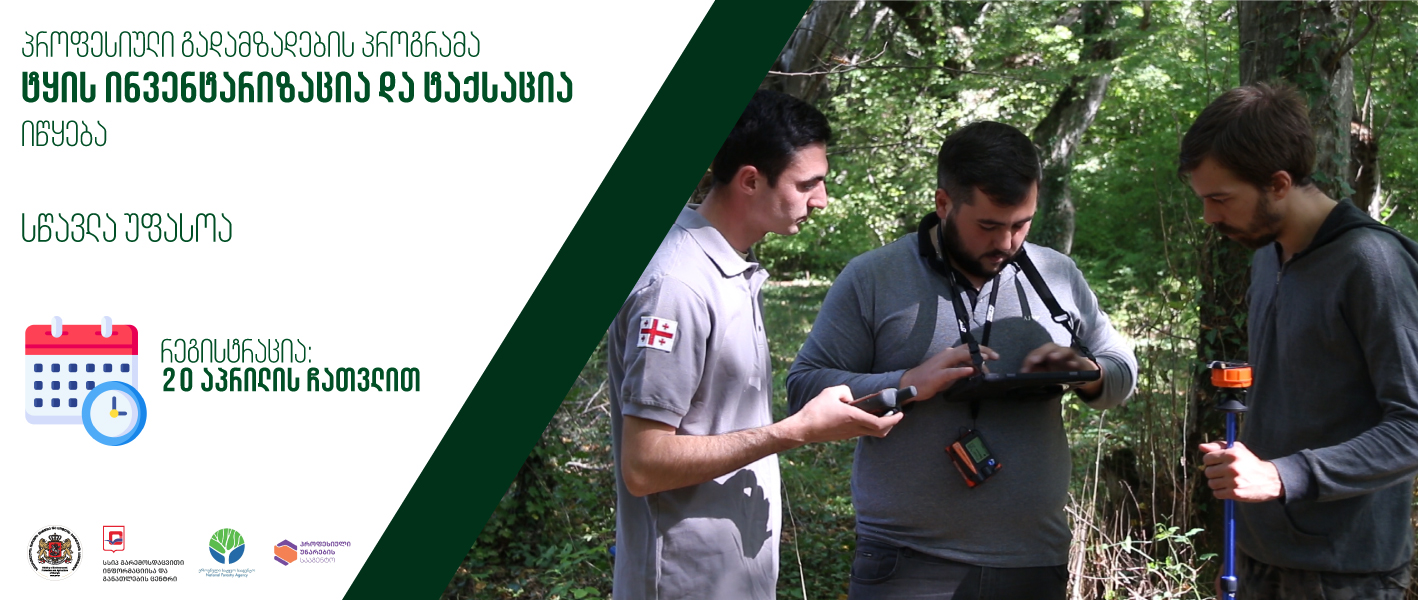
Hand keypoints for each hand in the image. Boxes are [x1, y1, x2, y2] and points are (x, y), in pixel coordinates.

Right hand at [779, 385, 903, 443]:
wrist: (803, 428)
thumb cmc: (816, 410)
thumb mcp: (831, 392)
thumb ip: (845, 391)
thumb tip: (850, 398)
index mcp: (854, 417)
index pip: (881, 423)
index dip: (894, 419)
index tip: (900, 413)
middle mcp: (854, 429)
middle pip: (881, 432)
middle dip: (891, 424)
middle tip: (893, 414)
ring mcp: (849, 434)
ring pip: (871, 433)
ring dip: (879, 425)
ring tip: (880, 413)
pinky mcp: (843, 436)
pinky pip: (861, 432)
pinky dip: (868, 426)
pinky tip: (863, 417)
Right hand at [900, 344, 995, 399]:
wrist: (910, 383)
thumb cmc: (929, 378)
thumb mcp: (949, 373)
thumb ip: (962, 369)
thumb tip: (977, 370)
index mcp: (949, 354)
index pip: (968, 348)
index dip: (982, 349)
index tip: (994, 355)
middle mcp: (946, 355)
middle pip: (967, 349)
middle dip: (983, 351)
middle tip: (995, 357)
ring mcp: (941, 364)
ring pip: (960, 356)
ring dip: (974, 357)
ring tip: (986, 360)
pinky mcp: (938, 375)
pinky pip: (951, 371)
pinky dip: (961, 370)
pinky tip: (970, 370)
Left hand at [1020, 343, 1102, 395]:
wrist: (1081, 376)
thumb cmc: (1062, 373)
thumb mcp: (1048, 375)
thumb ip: (1038, 373)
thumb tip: (1026, 375)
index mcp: (1047, 354)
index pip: (1036, 353)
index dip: (1029, 360)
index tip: (1024, 371)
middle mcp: (1057, 352)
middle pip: (1049, 347)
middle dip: (1041, 353)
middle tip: (1034, 360)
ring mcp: (1069, 356)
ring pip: (1064, 350)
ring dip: (1058, 353)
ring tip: (1052, 357)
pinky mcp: (1079, 362)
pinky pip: (1077, 360)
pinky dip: (1074, 362)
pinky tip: (1072, 365)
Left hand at [1198, 441, 1284, 501]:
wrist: (1271, 479)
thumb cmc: (1250, 462)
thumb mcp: (1238, 449)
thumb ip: (1218, 446)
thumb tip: (1201, 447)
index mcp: (1232, 454)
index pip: (1207, 458)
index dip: (1211, 461)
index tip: (1217, 463)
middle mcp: (1232, 467)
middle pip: (1208, 472)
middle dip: (1214, 473)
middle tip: (1224, 473)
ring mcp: (1234, 481)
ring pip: (1211, 483)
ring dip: (1217, 483)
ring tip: (1228, 481)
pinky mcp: (1235, 493)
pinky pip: (1217, 493)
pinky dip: (1221, 492)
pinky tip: (1230, 488)